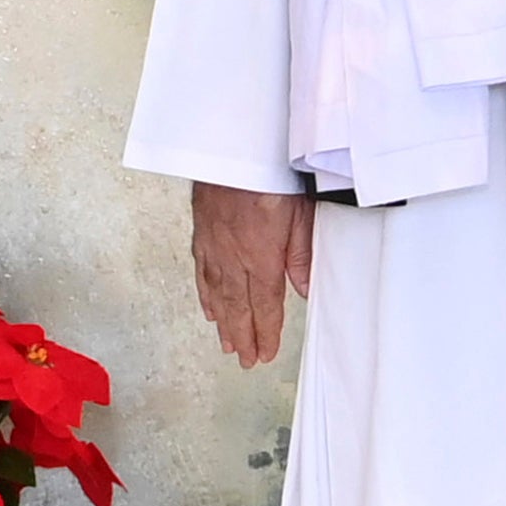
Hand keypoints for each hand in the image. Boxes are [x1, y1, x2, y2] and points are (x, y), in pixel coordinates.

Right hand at [191, 181, 314, 367]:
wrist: (232, 145)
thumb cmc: (269, 171)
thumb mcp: (300, 212)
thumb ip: (302, 254)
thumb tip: (303, 289)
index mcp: (260, 254)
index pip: (264, 304)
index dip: (264, 333)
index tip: (264, 354)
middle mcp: (233, 255)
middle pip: (237, 306)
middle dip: (242, 337)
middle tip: (245, 361)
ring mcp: (214, 244)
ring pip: (217, 293)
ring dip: (224, 322)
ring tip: (227, 343)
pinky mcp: (202, 231)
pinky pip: (202, 271)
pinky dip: (205, 294)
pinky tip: (209, 308)